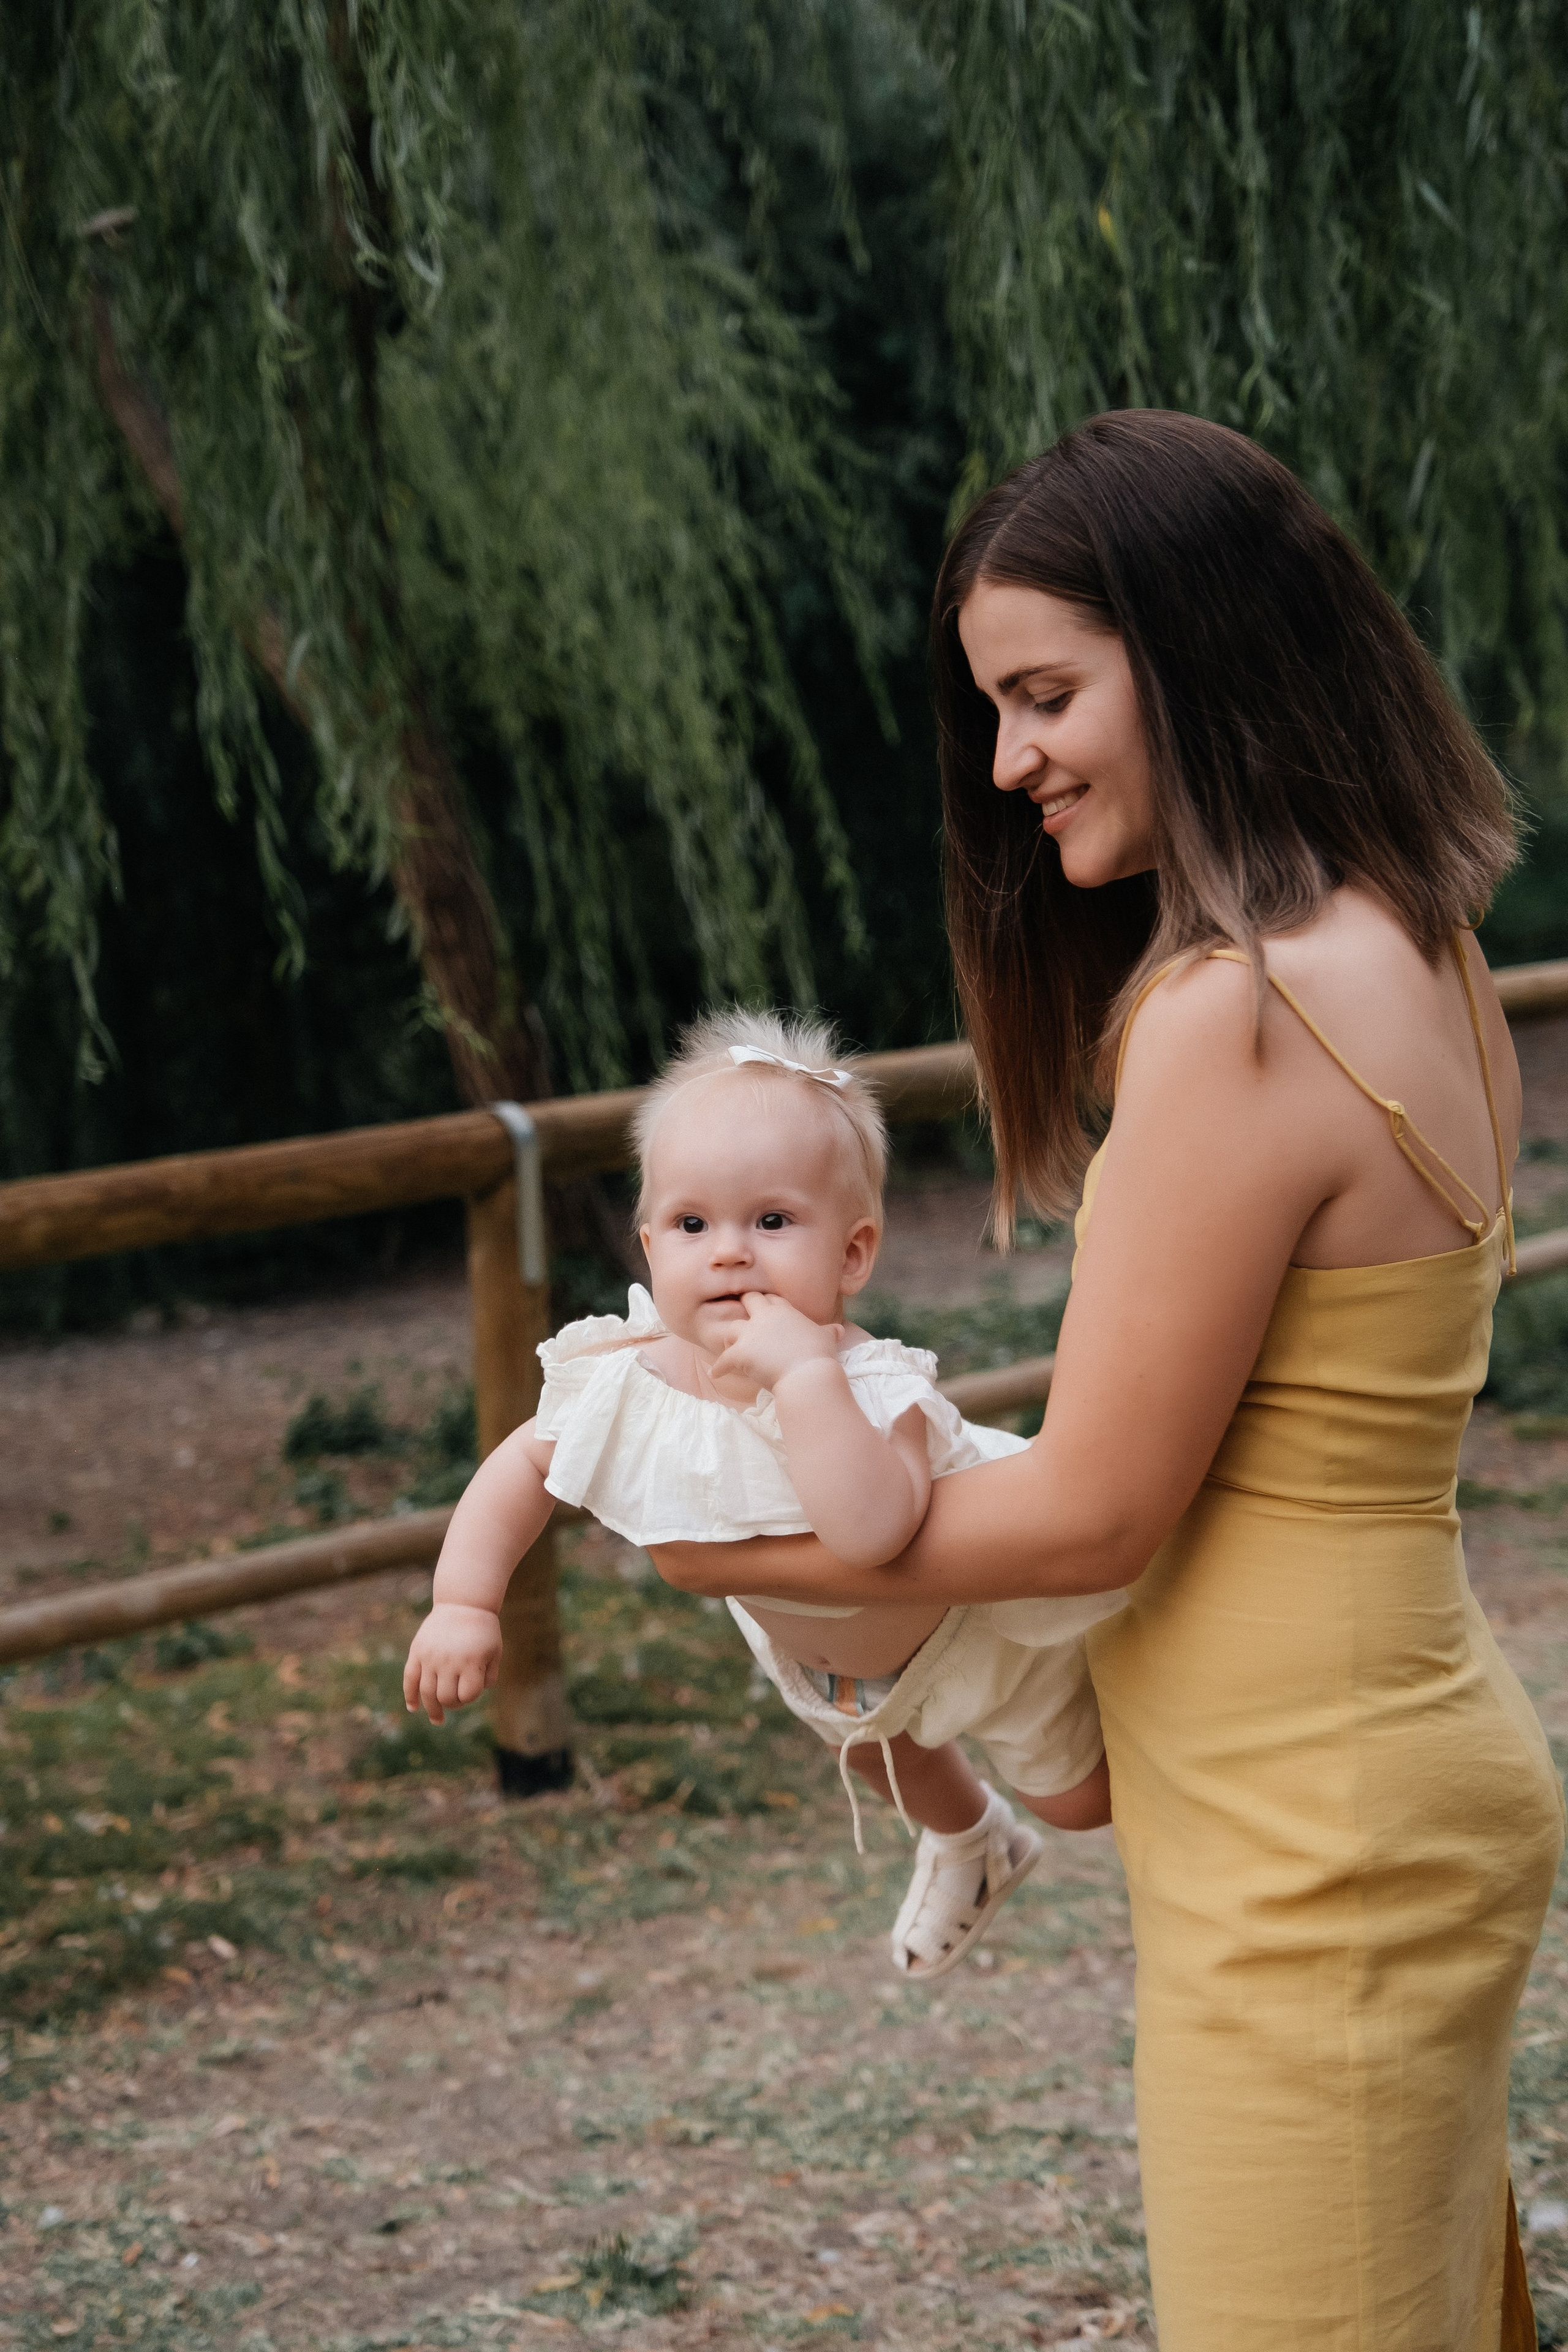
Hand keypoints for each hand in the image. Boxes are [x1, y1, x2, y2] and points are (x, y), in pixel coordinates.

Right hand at [402, 1601, 502, 1723]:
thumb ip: (487, 1677)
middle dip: (452, 1704)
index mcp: (471, 1662)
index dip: (469, 1698)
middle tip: (455, 1701)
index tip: (471, 1691)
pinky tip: (414, 1708)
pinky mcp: (417, 1651)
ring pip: (426, 1693)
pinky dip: (410, 1696)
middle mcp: (449, 1661)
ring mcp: (430, 1657)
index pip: (467, 1695)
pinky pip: (409, 1678)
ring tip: (437, 1719)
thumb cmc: (483, 1630)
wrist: (463, 1603)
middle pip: (445, 1697)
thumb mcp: (494, 1653)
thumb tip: (469, 1697)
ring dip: (431, 1710)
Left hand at [709, 1290, 841, 1392]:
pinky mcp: (740, 1353)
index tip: (767, 1309)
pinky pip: (723, 1360)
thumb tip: (839, 1330)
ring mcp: (750, 1334)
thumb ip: (828, 1332)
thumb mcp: (826, 1339)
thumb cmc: (819, 1356)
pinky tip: (716, 1374)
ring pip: (732, 1328)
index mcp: (785, 1311)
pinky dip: (719, 1368)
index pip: (772, 1299)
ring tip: (730, 1347)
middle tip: (745, 1317)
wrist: (807, 1374)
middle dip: (745, 1306)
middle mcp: (765, 1317)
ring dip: (731, 1338)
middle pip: (749, 1301)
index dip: (768, 1304)